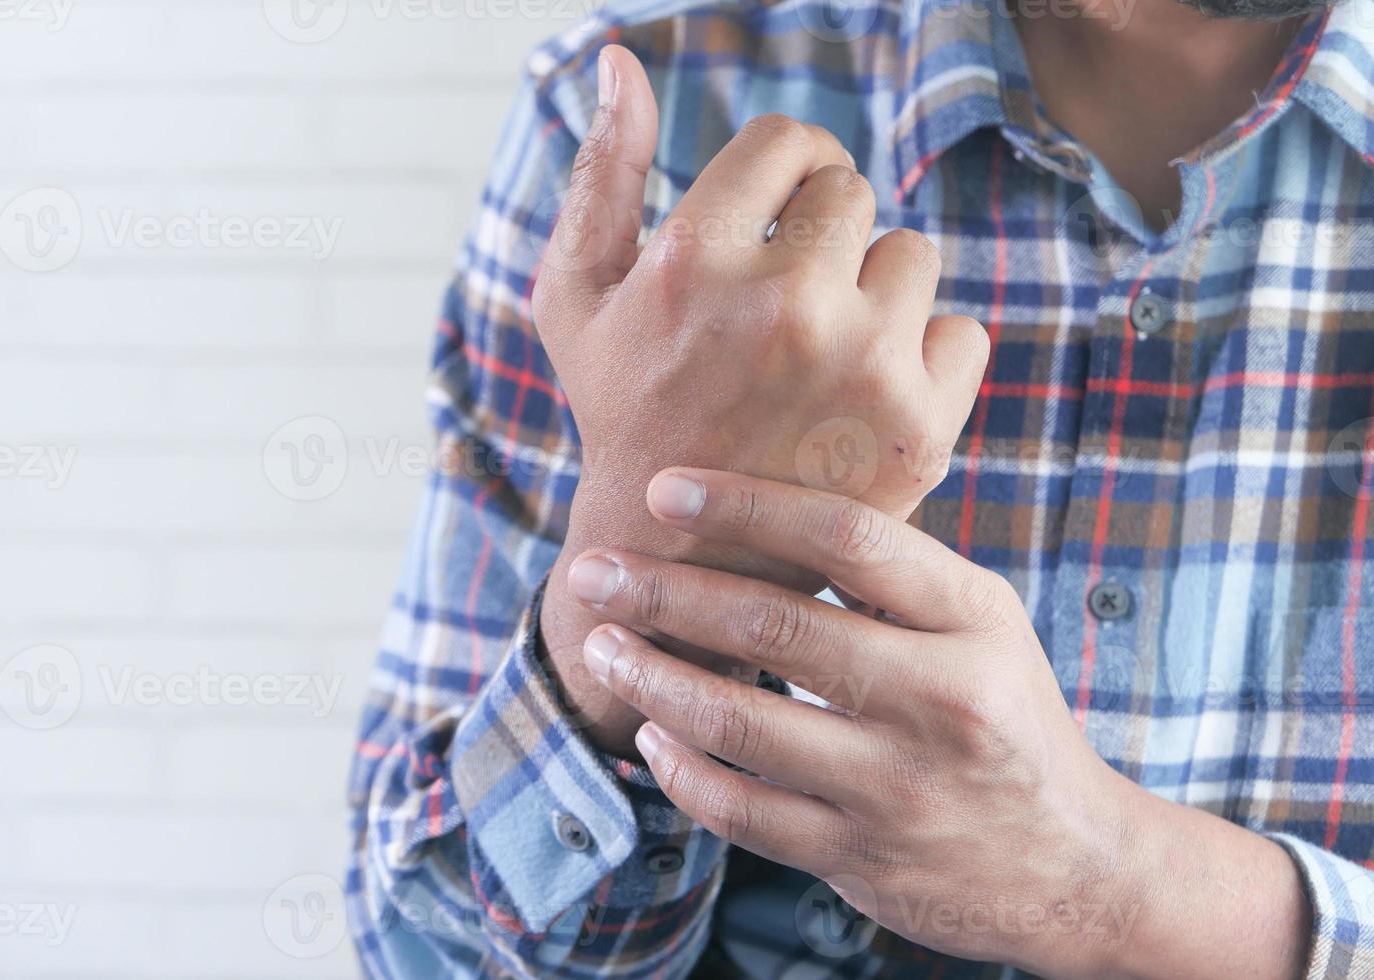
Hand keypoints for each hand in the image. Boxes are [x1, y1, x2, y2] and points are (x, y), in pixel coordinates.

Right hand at [532, 46, 987, 751]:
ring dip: (874, 287)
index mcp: (696, 262)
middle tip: (788, 297)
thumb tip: (618, 58)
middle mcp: (786, 308)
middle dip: (821, 231)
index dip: (781, 175)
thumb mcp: (576, 294)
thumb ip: (602, 170)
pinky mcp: (921, 428)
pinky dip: (925, 353)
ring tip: (823, 348)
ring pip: (914, 254)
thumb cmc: (621, 409)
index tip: (769, 221)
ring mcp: (862, 369)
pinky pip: (963, 329)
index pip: (790, 142)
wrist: (677, 558)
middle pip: (853, 191)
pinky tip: (866, 391)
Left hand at [567, 467, 1310, 978]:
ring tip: (601, 645)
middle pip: (778, 627)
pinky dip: (681, 768)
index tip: (665, 488)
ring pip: (743, 725)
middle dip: (667, 592)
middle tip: (592, 570)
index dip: (748, 505)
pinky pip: (742, 811)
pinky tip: (652, 733)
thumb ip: (892, 575)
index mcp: (974, 618)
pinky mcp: (860, 858)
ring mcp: (899, 787)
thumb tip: (758, 505)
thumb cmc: (1002, 716)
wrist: (1072, 866)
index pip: (849, 538)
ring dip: (653, 679)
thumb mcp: (981, 626)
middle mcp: (941, 699)